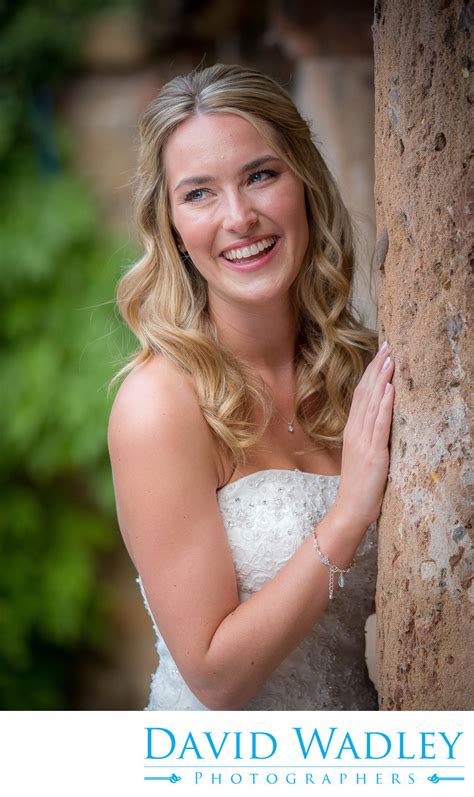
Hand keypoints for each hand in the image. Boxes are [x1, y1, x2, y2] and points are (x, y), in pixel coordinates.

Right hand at [333, 342, 394, 529]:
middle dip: (377, 368)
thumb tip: (382, 416)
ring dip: (382, 380)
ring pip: (372, 404)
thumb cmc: (360, 485)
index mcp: (353, 431)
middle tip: (388, 346)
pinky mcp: (373, 453)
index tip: (380, 353)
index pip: (362, 395)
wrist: (351, 509)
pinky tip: (390, 389)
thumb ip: (369, 434)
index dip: (371, 373)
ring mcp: (363, 441)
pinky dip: (385, 405)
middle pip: (366, 393)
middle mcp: (356, 431)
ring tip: (390, 359)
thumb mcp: (363, 454)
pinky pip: (379, 425)